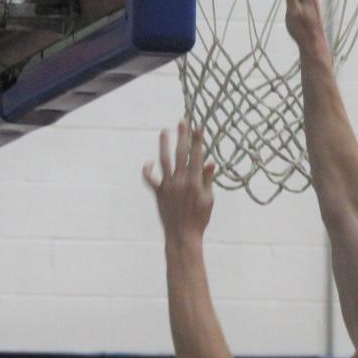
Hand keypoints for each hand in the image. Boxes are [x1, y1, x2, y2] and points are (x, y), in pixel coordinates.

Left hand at [142, 122, 215, 243]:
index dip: (198, 140)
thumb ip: (207, 180)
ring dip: (163, 145)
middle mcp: (180, 181)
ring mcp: (168, 186)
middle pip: (180, 154)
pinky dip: (148, 169)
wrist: (182, 235)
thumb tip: (209, 162)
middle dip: (182, 136)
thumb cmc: (200, 218)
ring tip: (164, 131)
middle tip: (182, 121)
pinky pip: (150, 179)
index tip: (198, 126)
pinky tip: (150, 161)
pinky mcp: (159, 193)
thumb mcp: (209, 199)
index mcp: (195, 182)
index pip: (196, 156)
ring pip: (164, 161)